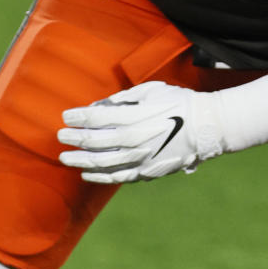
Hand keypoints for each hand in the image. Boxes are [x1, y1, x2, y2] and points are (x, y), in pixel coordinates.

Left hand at [58, 81, 224, 183]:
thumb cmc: (179, 103)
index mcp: (133, 117)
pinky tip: (86, 174)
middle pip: (94, 142)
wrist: (206, 127)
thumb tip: (100, 106)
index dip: (78, 117)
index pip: (96, 118)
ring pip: (102, 163)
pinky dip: (99, 176)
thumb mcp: (151, 91)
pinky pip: (117, 177)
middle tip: (61, 136)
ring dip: (80, 160)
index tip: (66, 116)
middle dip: (74, 139)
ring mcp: (139, 158)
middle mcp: (133, 140)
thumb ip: (123, 98)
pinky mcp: (146, 171)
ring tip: (66, 158)